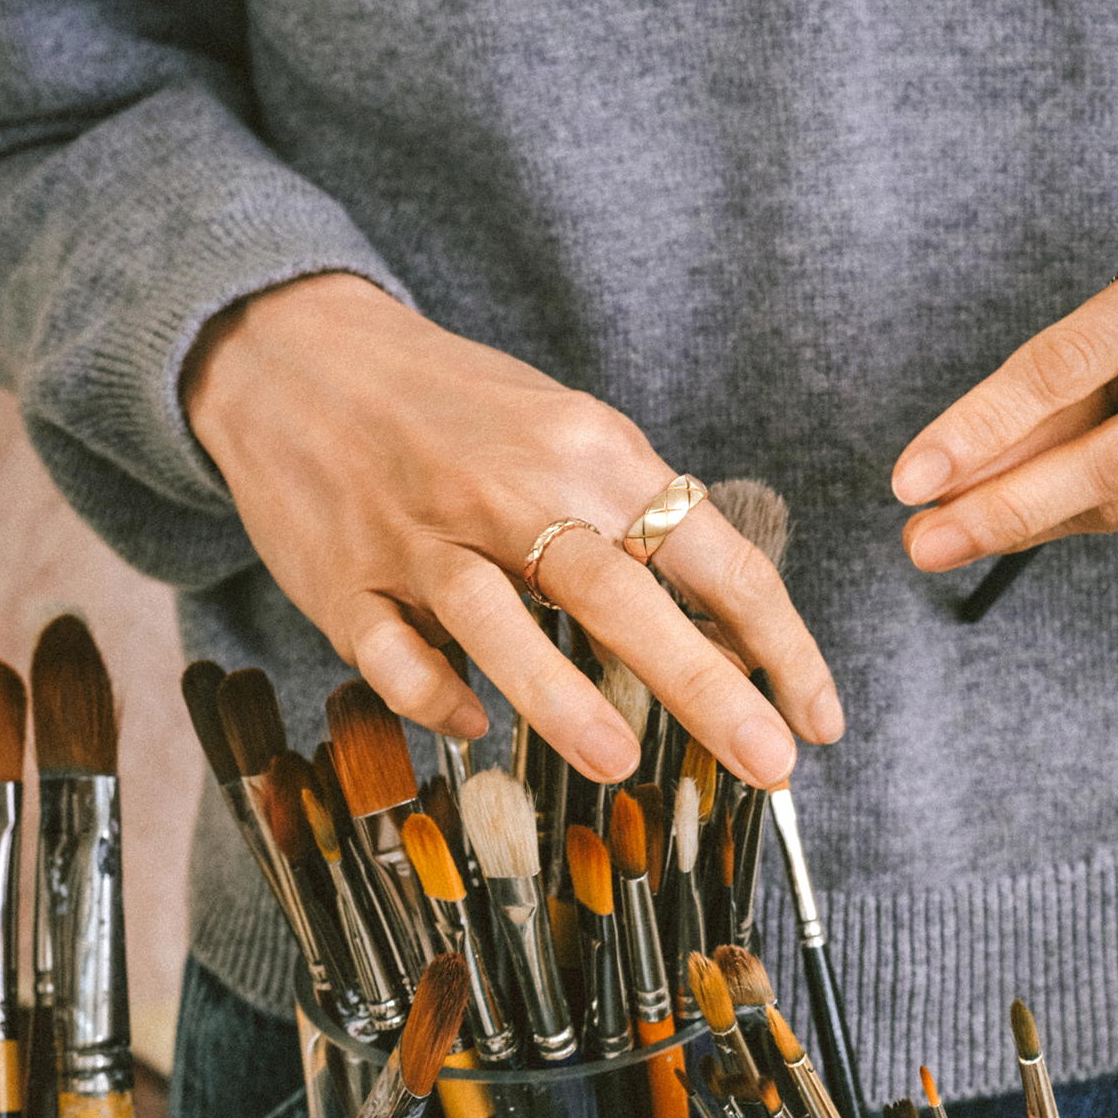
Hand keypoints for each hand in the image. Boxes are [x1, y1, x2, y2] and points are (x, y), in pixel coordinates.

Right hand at [183, 274, 842, 783]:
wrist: (296, 354)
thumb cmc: (456, 407)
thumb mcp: (565, 432)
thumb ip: (636, 519)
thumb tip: (726, 632)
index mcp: (589, 452)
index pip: (711, 554)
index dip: (779, 641)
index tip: (820, 715)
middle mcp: (510, 492)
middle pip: (621, 594)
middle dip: (706, 685)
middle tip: (771, 759)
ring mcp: (420, 538)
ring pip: (496, 624)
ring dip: (561, 698)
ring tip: (622, 763)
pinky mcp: (342, 581)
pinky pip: (395, 656)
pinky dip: (436, 698)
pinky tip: (473, 726)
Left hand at [891, 209, 1117, 568]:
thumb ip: (1075, 359)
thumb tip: (958, 460)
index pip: (1080, 356)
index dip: (989, 422)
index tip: (913, 474)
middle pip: (1116, 451)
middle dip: (1007, 504)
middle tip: (920, 540)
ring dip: (1034, 520)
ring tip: (948, 537)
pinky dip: (1092, 518)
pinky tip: (1035, 521)